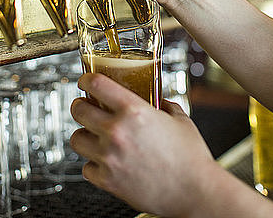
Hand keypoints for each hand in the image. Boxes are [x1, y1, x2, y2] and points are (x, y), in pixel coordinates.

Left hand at [70, 73, 214, 217]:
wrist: (196, 193)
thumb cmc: (191, 158)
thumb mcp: (179, 119)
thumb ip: (164, 104)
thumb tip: (157, 100)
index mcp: (134, 111)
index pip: (97, 84)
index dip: (87, 79)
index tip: (85, 80)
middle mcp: (117, 132)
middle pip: (78, 110)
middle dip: (80, 105)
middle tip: (85, 106)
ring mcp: (109, 157)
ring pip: (76, 139)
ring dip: (83, 134)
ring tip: (92, 135)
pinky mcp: (108, 181)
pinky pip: (86, 168)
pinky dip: (92, 163)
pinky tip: (103, 161)